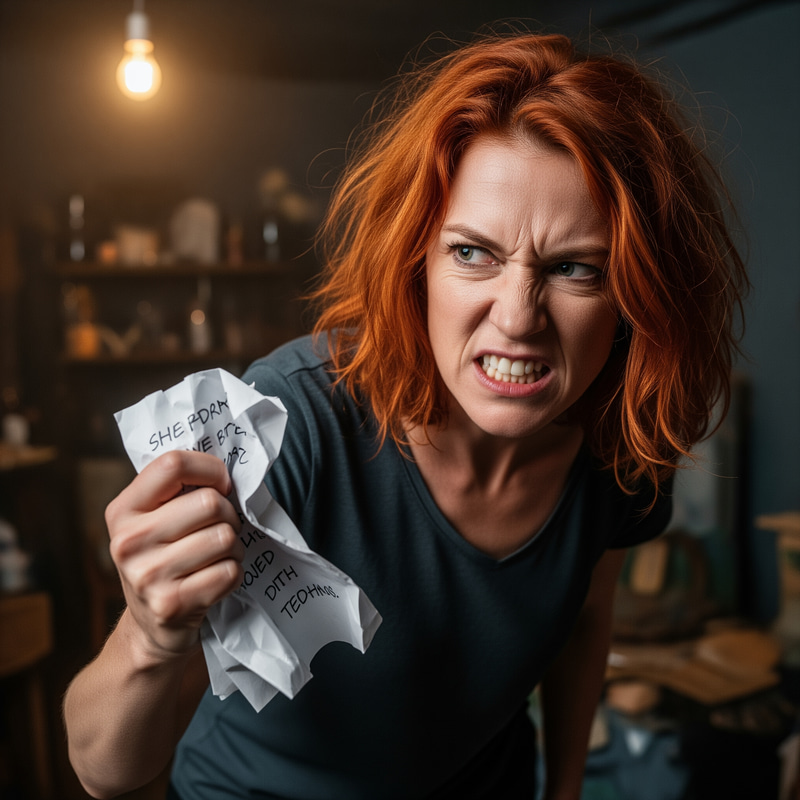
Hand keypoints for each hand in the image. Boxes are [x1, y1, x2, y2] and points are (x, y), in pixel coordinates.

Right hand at [105, 450, 243, 659]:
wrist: (151, 627)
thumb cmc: (164, 559)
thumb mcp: (154, 520)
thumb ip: (178, 491)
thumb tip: (230, 466)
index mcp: (123, 511)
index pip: (172, 464)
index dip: (210, 469)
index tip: (222, 484)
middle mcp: (128, 542)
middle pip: (209, 503)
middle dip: (228, 515)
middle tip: (221, 527)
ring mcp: (147, 576)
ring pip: (224, 537)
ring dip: (233, 546)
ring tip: (218, 555)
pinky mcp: (171, 605)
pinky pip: (229, 571)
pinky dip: (233, 572)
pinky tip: (216, 578)